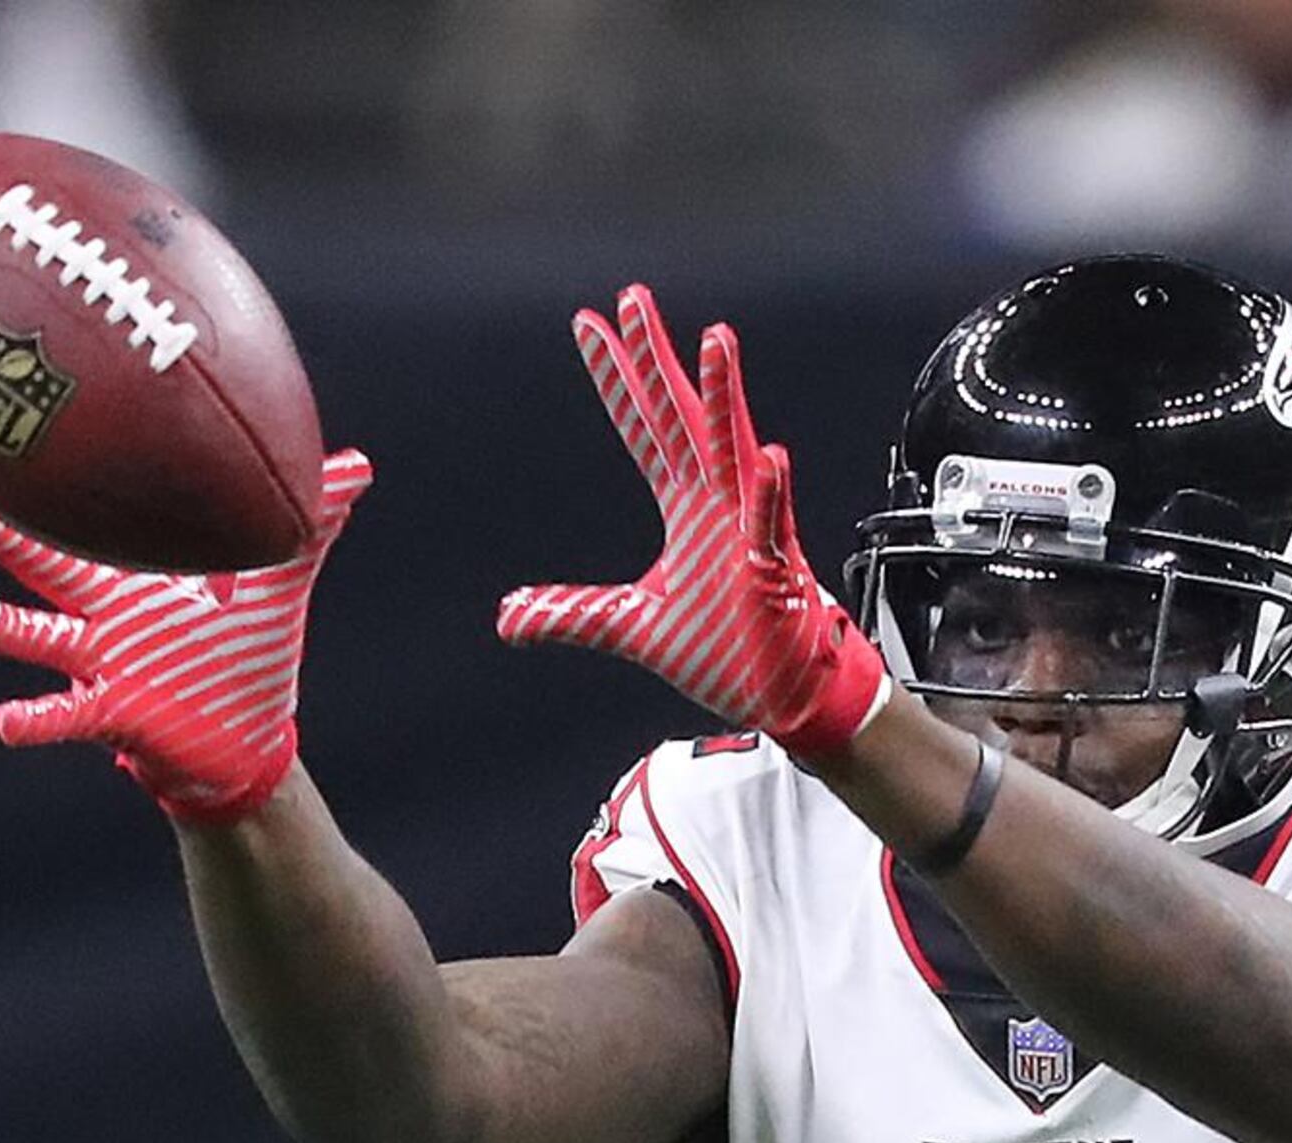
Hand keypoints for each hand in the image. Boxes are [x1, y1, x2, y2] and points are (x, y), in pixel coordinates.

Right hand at [0, 453, 370, 822]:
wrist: (247, 735)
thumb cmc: (246, 652)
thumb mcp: (277, 584)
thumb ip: (308, 528)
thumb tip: (359, 467)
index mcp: (135, 577)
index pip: (92, 524)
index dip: (64, 491)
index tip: (27, 446)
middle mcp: (104, 615)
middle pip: (47, 568)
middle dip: (8, 541)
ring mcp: (101, 664)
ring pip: (44, 639)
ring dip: (11, 631)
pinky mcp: (112, 715)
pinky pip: (64, 715)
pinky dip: (33, 721)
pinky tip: (3, 724)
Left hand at [496, 286, 890, 757]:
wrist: (783, 695)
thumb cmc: (729, 653)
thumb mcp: (631, 628)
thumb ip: (572, 612)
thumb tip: (508, 617)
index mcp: (685, 509)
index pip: (643, 429)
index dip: (616, 380)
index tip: (590, 328)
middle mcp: (715, 504)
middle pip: (679, 416)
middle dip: (655, 359)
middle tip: (632, 300)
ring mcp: (747, 530)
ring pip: (732, 449)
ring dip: (724, 398)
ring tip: (715, 341)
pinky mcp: (774, 571)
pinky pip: (773, 526)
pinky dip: (770, 494)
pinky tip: (770, 459)